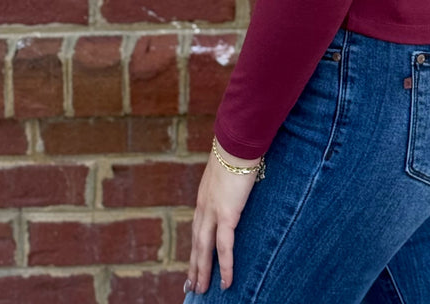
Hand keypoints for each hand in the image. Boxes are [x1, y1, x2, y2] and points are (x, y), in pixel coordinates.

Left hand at [187, 141, 260, 293]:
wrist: (238, 141)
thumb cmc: (238, 149)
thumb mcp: (230, 167)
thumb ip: (231, 179)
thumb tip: (239, 180)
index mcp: (204, 195)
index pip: (198, 226)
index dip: (196, 245)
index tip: (193, 260)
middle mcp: (204, 206)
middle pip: (196, 242)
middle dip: (194, 265)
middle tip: (190, 286)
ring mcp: (213, 211)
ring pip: (204, 249)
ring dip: (202, 271)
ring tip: (200, 290)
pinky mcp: (227, 214)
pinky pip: (225, 247)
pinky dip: (224, 266)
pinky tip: (225, 282)